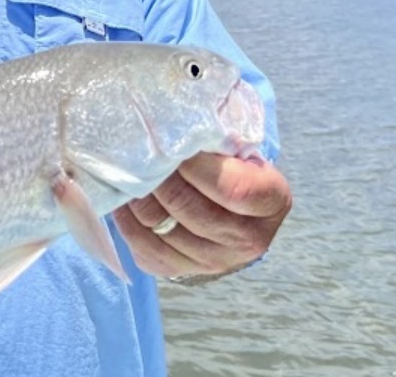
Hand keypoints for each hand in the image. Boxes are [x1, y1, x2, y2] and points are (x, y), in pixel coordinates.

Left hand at [114, 152, 291, 281]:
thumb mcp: (238, 147)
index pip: (231, 188)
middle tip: (141, 152)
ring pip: (159, 224)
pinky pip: (141, 244)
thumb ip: (216, 138)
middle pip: (188, 207)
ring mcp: (213, 262)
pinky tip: (125, 196)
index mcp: (271, 203)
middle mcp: (248, 241)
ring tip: (130, 170)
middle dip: (158, 175)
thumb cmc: (231, 165)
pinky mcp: (178, 270)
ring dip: (137, 192)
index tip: (173, 143)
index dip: (195, 165)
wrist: (229, 211)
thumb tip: (174, 125)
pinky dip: (126, 217)